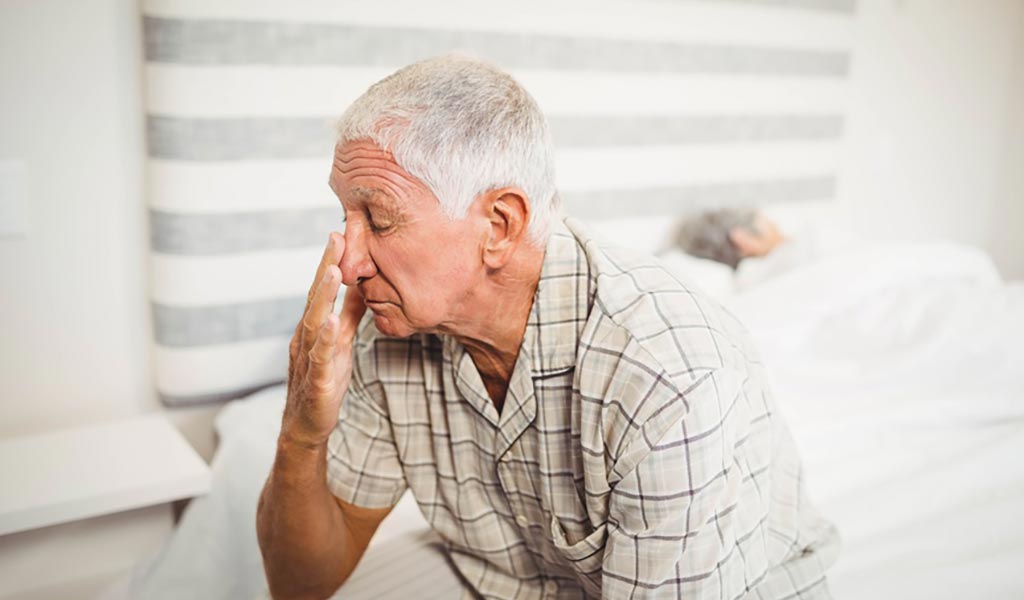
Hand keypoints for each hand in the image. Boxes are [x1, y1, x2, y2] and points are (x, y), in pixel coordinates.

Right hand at [280, 232, 366, 448]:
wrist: (306, 426)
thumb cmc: (324, 382)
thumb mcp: (341, 342)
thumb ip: (350, 315)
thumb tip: (363, 285)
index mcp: (313, 327)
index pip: (321, 289)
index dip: (330, 261)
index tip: (340, 232)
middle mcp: (306, 338)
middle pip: (315, 297)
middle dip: (325, 267)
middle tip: (336, 237)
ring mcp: (309, 359)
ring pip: (314, 322)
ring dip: (323, 296)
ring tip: (334, 272)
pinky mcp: (317, 381)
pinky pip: (321, 357)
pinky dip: (326, 339)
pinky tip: (332, 322)